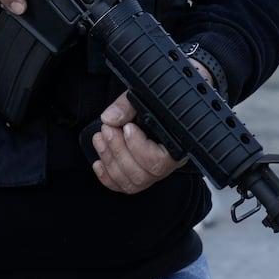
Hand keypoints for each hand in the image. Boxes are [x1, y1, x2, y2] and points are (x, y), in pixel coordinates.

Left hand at [90, 57, 214, 193]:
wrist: (174, 95)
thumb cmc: (166, 95)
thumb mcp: (149, 92)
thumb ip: (129, 104)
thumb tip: (110, 118)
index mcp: (178, 142)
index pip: (160, 160)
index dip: (138, 147)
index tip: (127, 127)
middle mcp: (169, 161)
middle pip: (144, 174)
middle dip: (118, 151)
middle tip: (107, 129)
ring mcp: (155, 170)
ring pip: (133, 182)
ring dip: (111, 160)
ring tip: (101, 138)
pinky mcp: (141, 173)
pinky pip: (124, 186)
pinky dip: (108, 177)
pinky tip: (99, 162)